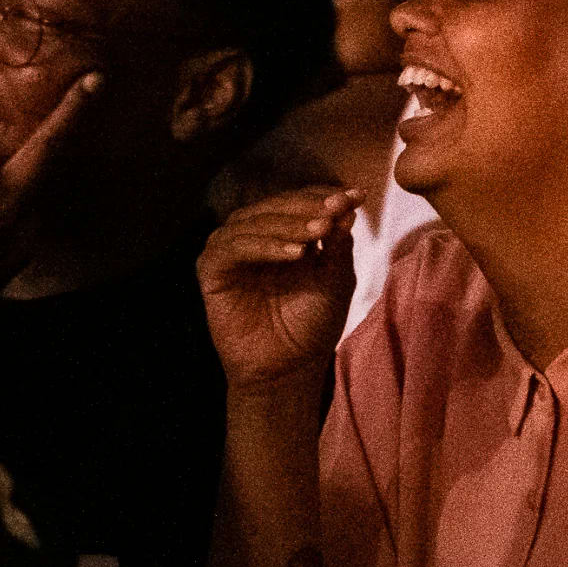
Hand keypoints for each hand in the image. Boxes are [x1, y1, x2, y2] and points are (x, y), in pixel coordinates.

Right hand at [200, 186, 358, 390]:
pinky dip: (265, 246)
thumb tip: (346, 207)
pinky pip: (234, 248)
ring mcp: (230, 251)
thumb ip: (338, 244)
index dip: (326, 196)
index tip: (357, 195)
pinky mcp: (211, 270)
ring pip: (255, 222)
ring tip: (320, 230)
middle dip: (309, 207)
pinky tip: (296, 253)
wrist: (288, 370)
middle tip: (335, 209)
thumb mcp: (335, 280)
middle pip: (277, 206)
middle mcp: (253, 236)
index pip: (300, 202)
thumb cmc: (312, 325)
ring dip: (289, 224)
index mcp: (282, 233)